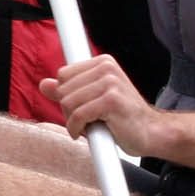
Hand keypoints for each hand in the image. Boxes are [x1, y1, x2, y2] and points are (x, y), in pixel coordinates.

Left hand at [47, 53, 166, 156]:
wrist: (151, 133)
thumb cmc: (122, 118)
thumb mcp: (92, 100)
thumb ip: (68, 91)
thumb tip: (43, 84)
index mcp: (103, 63)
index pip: (63, 76)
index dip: (66, 97)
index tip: (80, 109)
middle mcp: (107, 68)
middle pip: (63, 89)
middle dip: (68, 111)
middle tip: (86, 121)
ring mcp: (110, 83)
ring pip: (68, 103)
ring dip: (73, 121)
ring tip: (90, 126)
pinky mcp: (111, 100)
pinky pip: (77, 115)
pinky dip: (76, 128)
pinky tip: (89, 132)